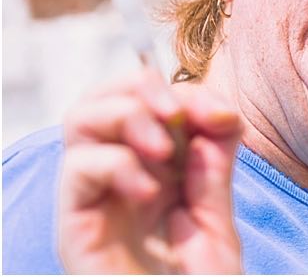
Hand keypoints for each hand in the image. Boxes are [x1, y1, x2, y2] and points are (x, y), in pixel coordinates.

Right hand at [58, 69, 243, 273]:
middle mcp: (120, 178)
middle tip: (179, 114)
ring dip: (126, 115)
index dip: (188, 95)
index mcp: (157, 172)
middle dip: (144, 89)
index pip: (153, 104)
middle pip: (107, 97)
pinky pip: (78, 170)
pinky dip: (115, 164)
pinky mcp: (75, 227)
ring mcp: (95, 200)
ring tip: (163, 147)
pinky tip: (149, 192)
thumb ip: (213, 170)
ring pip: (81, 119)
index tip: (221, 117)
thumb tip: (219, 113)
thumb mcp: (216, 224)